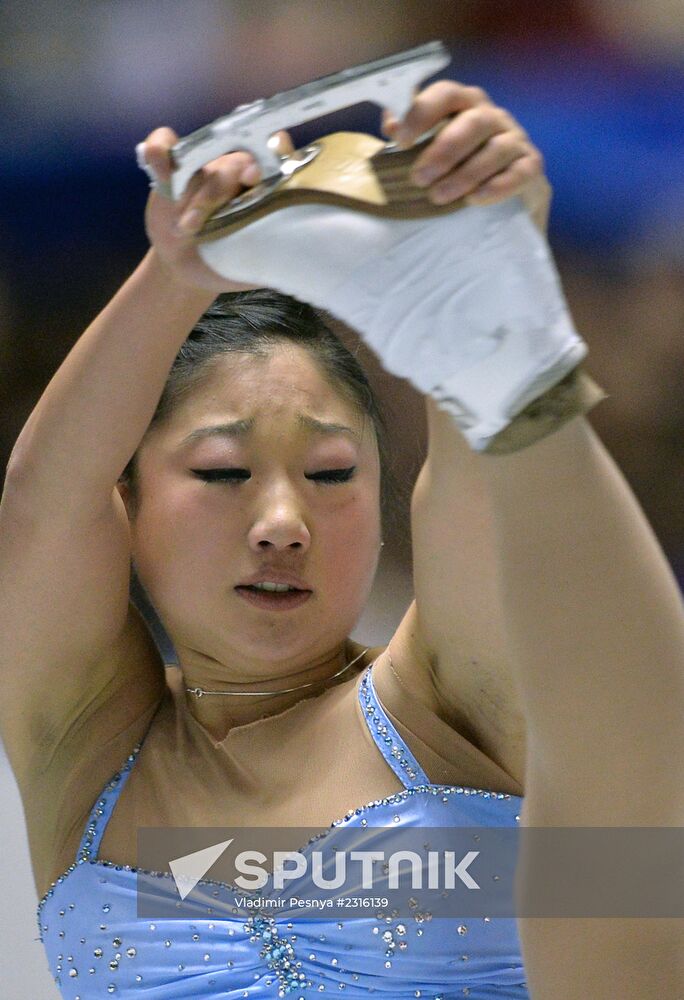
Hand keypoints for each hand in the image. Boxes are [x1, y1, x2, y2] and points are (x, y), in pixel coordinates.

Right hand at [138, 126, 294, 291]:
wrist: (186, 267)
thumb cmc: (227, 263)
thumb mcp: (253, 264)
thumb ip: (274, 254)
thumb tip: (302, 258)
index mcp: (262, 186)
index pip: (277, 156)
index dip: (270, 159)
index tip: (256, 178)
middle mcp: (236, 169)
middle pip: (234, 161)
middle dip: (216, 192)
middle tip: (198, 226)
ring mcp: (204, 164)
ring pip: (201, 155)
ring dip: (189, 188)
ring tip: (183, 226)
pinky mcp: (172, 165)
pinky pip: (165, 143)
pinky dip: (159, 151)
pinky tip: (159, 170)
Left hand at [382, 81, 550, 232]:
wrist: (503, 204)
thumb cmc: (459, 170)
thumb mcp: (431, 153)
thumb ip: (413, 137)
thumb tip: (390, 122)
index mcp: (463, 106)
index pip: (445, 94)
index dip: (422, 112)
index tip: (401, 140)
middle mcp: (491, 117)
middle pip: (472, 121)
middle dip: (443, 149)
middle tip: (419, 178)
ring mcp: (515, 139)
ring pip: (496, 148)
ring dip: (466, 173)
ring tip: (439, 196)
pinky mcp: (531, 166)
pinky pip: (520, 172)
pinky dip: (497, 185)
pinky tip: (475, 200)